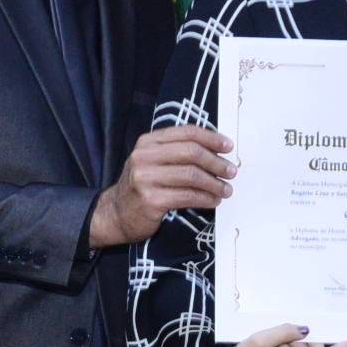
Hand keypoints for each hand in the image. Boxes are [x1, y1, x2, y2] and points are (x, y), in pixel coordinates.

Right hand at [89, 125, 235, 248]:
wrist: (116, 214)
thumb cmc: (141, 187)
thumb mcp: (152, 161)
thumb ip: (175, 152)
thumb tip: (215, 150)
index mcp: (148, 142)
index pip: (186, 133)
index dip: (211, 138)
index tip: (228, 147)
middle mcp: (144, 157)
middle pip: (191, 153)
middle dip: (216, 162)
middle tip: (230, 171)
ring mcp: (145, 178)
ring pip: (192, 175)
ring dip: (214, 183)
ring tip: (226, 189)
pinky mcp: (151, 200)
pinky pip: (187, 196)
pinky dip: (206, 198)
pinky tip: (214, 200)